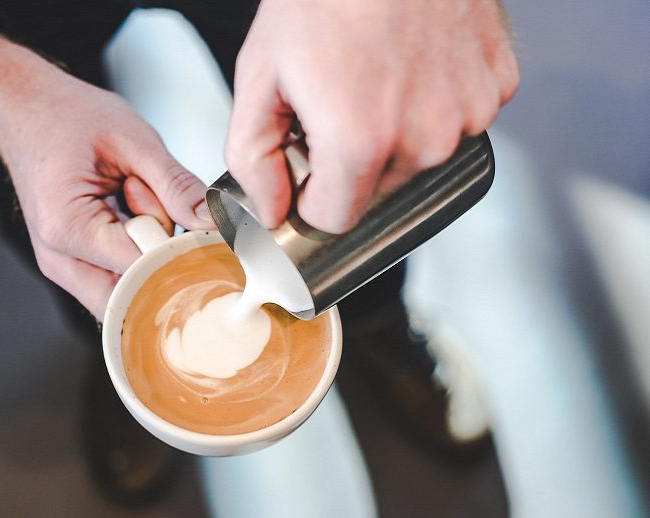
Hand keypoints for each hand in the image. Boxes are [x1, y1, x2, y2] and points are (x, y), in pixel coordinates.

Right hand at [0, 28, 211, 319]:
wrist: (23, 109)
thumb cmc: (67, 117)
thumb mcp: (133, 140)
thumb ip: (176, 186)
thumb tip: (213, 224)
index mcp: (68, 227)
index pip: (141, 271)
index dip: (177, 252)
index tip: (199, 229)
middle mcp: (58, 258)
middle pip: (131, 300)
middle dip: (161, 263)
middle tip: (158, 208)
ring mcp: (62, 266)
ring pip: (127, 295)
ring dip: (147, 258)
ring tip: (132, 202)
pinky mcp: (73, 264)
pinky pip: (118, 279)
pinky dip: (136, 252)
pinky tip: (127, 214)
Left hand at [226, 0, 518, 232]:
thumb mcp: (260, 75)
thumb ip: (254, 157)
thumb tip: (273, 211)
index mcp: (360, 143)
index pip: (335, 218)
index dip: (312, 194)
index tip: (307, 161)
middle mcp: (424, 139)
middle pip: (377, 188)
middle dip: (351, 159)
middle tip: (336, 100)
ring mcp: (469, 112)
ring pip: (420, 157)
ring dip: (395, 133)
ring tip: (375, 75)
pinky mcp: (497, 84)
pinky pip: (457, 121)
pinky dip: (433, 104)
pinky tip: (413, 64)